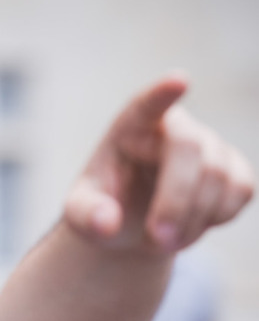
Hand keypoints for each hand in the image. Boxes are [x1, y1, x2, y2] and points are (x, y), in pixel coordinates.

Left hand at [65, 74, 253, 253]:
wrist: (132, 224)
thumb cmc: (101, 209)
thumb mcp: (79, 216)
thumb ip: (86, 217)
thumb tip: (107, 222)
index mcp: (130, 127)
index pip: (146, 104)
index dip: (163, 93)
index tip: (178, 80)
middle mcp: (173, 127)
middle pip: (190, 150)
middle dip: (177, 201)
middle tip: (158, 241)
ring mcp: (209, 144)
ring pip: (220, 176)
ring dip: (192, 219)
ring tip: (162, 241)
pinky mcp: (234, 167)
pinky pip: (241, 190)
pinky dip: (217, 218)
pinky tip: (189, 229)